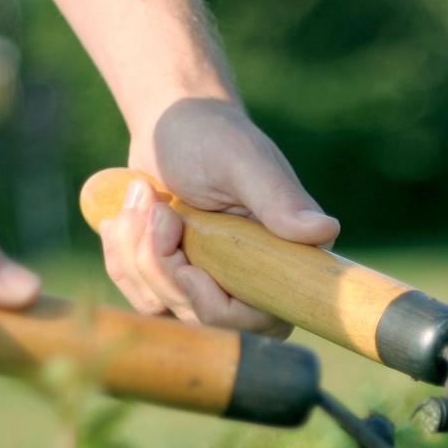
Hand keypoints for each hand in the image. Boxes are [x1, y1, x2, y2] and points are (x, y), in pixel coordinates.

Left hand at [99, 98, 339, 334]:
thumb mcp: (244, 163)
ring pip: (163, 308)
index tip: (188, 268)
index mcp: (282, 261)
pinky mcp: (172, 282)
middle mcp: (249, 282)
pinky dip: (121, 255)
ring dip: (137, 252)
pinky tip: (126, 215)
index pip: (260, 322)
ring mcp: (208, 285)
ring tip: (142, 197)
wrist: (170, 125)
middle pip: (201, 319)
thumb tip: (326, 232)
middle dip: (163, 267)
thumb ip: (279, 200)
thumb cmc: (213, 135)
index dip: (217, 308)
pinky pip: (139, 294)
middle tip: (157, 209)